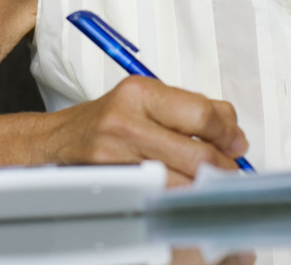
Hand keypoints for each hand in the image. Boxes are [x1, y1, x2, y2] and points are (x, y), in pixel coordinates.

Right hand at [41, 76, 248, 183]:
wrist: (54, 142)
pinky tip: (182, 194)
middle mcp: (126, 120)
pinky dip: (179, 199)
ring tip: (208, 185)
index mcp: (140, 92)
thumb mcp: (146, 101)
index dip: (228, 134)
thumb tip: (234, 135)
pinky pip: (160, 197)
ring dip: (203, 188)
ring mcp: (116, 155)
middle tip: (229, 172)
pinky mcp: (111, 181)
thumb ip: (193, 111)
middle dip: (223, 168)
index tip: (236, 144)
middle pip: (197, 154)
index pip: (203, 114)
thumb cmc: (106, 122)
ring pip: (183, 182)